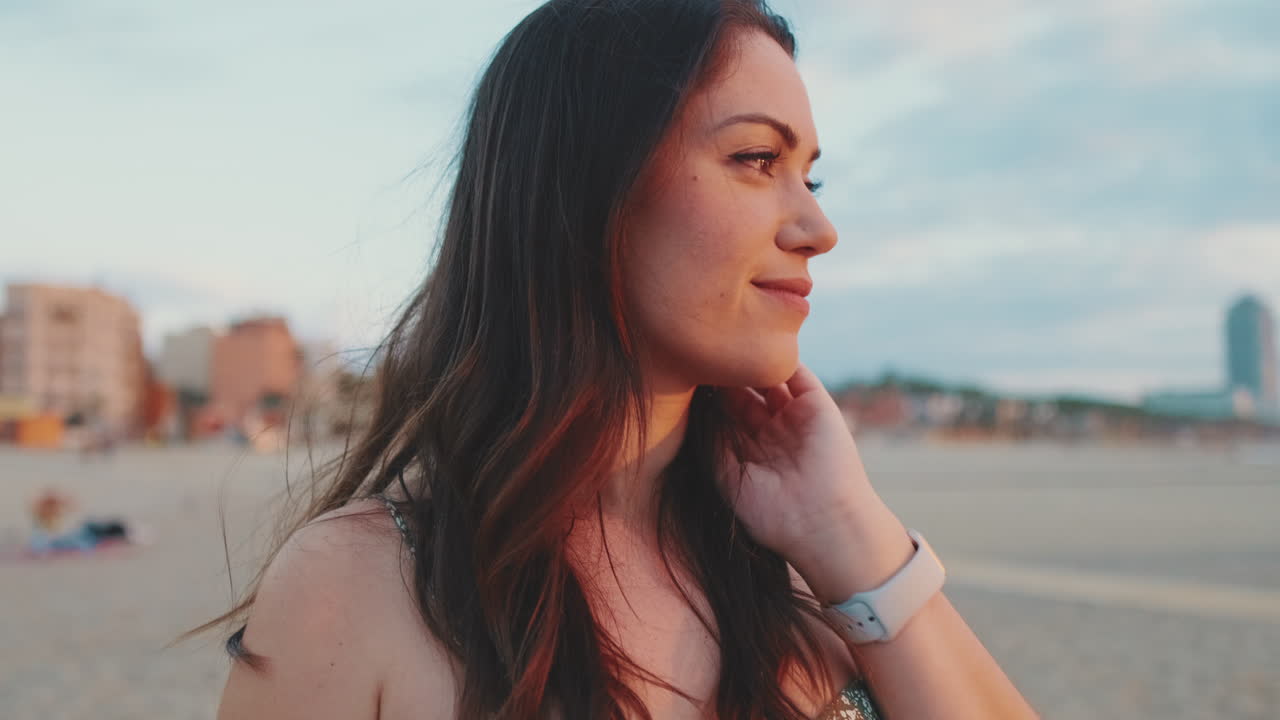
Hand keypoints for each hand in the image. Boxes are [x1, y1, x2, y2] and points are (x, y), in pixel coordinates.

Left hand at [719, 364, 911, 600]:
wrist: (820, 522)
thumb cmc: (769, 511)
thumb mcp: (727, 474)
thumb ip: (712, 440)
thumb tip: (696, 405)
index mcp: (751, 450)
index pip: (724, 414)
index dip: (707, 398)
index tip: (686, 378)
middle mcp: (772, 431)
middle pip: (743, 393)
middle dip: (725, 377)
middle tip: (704, 358)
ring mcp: (795, 416)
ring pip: (767, 379)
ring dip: (749, 365)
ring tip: (727, 352)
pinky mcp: (818, 405)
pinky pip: (797, 373)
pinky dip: (779, 360)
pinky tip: (757, 350)